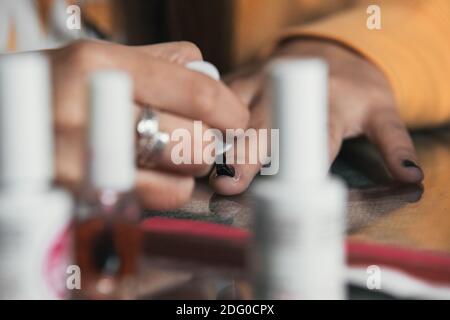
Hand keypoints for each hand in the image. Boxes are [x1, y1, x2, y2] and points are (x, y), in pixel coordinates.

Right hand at [49, 40, 248, 208]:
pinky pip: (147, 207)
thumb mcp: (91, 61)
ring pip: (176, 183)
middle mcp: (86, 114)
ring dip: (183, 174)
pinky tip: (144, 178)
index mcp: (97, 66)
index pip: (196, 93)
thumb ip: (154, 60)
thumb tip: (206, 69)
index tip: (236, 118)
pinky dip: (160, 195)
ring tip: (164, 160)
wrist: (1, 126)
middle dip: (205, 145)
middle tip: (196, 141)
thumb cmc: (52, 94)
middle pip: (193, 141)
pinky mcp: (75, 204)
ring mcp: (78, 166)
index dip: (229, 110)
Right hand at [210, 39, 422, 194]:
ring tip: (195, 166)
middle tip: (227, 183)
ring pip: (228, 110)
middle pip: (262, 126)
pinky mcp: (235, 82)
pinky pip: (211, 102)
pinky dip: (200, 123)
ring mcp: (256, 84)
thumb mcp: (381, 113)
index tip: (282, 185)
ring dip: (214, 139)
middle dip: (245, 155)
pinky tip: (186, 144)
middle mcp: (286, 91)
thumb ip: (394, 144)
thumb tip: (412, 179)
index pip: (314, 135)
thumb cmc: (352, 91)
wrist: (326, 53)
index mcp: (326, 103)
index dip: (298, 160)